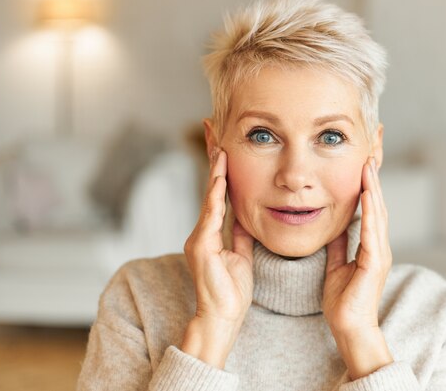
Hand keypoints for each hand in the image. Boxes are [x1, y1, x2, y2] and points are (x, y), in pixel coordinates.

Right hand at [181, 149, 253, 367]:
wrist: (221, 319)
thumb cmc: (231, 292)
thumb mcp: (241, 257)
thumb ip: (240, 236)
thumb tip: (245, 217)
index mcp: (213, 232)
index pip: (219, 192)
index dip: (221, 166)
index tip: (224, 142)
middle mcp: (203, 231)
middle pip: (210, 186)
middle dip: (212, 156)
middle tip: (212, 126)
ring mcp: (200, 238)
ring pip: (209, 196)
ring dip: (215, 169)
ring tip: (219, 143)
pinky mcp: (201, 247)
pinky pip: (211, 217)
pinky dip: (216, 195)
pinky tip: (220, 176)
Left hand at [322, 156, 392, 378]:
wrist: (350, 328)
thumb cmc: (343, 301)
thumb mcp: (336, 266)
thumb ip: (338, 245)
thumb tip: (334, 227)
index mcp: (370, 245)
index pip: (370, 208)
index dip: (367, 185)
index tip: (362, 162)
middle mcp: (379, 246)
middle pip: (377, 204)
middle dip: (374, 178)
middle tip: (370, 152)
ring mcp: (380, 254)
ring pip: (377, 213)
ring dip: (373, 188)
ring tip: (368, 164)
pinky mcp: (375, 263)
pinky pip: (372, 232)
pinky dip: (369, 211)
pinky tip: (366, 194)